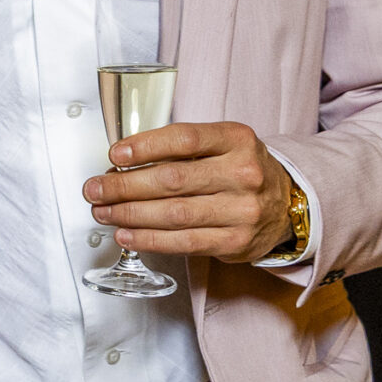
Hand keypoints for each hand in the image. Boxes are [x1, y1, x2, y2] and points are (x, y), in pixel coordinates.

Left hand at [81, 121, 294, 264]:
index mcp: (237, 139)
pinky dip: (148, 239)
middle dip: (124, 186)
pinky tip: (126, 234)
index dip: (144, 146)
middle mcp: (243, 173)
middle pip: (172, 180)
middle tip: (94, 189)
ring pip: (174, 214)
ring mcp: (242, 210)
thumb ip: (181, 149)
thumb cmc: (240, 170)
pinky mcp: (235, 242)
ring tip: (103, 211)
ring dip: (129, 214)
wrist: (286, 205)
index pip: (184, 139)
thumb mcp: (222, 145)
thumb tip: (122, 162)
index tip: (115, 155)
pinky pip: (183, 242)